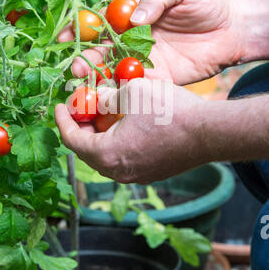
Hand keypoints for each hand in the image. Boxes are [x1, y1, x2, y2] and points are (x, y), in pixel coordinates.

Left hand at [55, 79, 207, 183]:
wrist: (210, 133)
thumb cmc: (170, 112)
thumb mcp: (132, 93)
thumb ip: (106, 97)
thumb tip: (95, 98)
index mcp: (108, 155)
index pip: (72, 139)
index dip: (63, 120)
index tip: (60, 106)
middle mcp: (120, 172)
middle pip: (88, 151)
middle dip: (82, 127)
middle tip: (82, 107)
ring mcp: (137, 176)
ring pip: (107, 156)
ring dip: (100, 135)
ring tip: (103, 113)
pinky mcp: (152, 173)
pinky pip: (125, 159)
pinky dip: (117, 142)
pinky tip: (125, 124)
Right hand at [58, 0, 243, 84]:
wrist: (233, 29)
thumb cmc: (207, 2)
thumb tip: (133, 18)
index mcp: (134, 15)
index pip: (100, 21)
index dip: (80, 28)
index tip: (64, 36)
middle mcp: (133, 39)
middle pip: (102, 50)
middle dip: (85, 58)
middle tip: (76, 67)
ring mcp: (144, 60)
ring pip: (114, 70)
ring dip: (98, 78)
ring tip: (86, 85)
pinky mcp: (158, 79)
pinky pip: (135, 86)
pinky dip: (121, 92)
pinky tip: (110, 97)